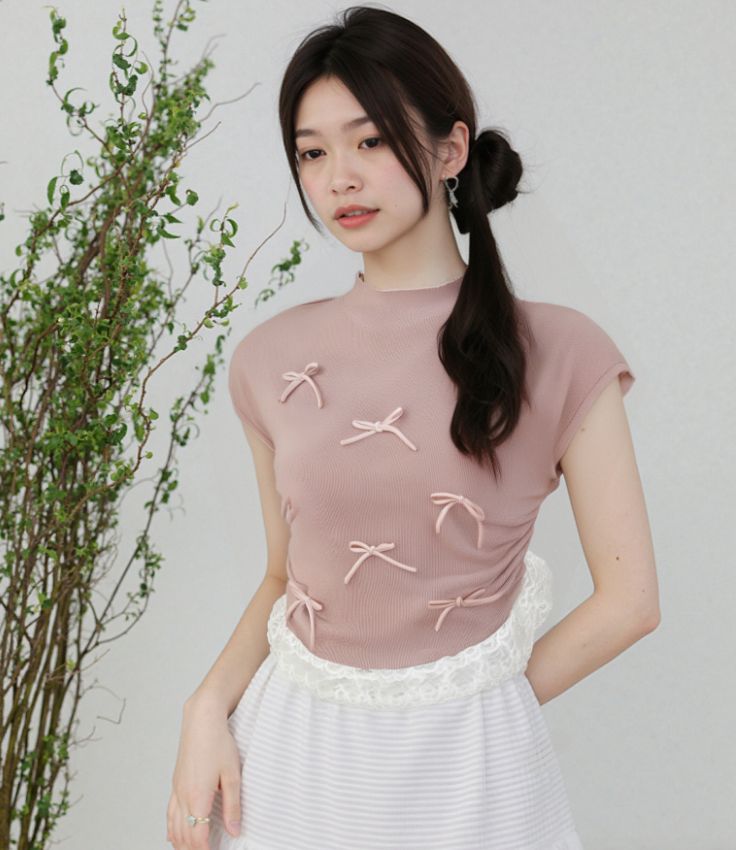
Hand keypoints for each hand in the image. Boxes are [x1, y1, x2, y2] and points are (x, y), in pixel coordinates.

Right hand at [166, 701, 241, 848]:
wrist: (201, 720)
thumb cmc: (218, 742)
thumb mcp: (233, 774)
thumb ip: (233, 806)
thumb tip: (234, 830)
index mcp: (198, 796)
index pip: (198, 836)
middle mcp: (183, 795)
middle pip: (184, 835)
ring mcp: (177, 789)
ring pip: (174, 826)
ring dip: (181, 843)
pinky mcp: (176, 783)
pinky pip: (169, 812)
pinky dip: (171, 828)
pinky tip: (172, 835)